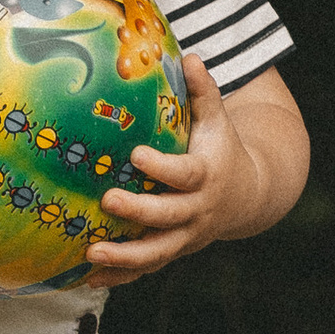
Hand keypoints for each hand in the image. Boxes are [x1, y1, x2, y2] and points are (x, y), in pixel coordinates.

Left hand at [88, 55, 255, 283]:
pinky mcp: (173, 251)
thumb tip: (191, 55)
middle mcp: (197, 211)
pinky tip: (87, 278)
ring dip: (124, 257)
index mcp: (206, 177)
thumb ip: (203, 91)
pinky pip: (146, 269)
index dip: (162, 168)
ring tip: (91, 253)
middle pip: (168, 217)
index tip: (136, 155)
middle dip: (138, 212)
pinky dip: (119, 276)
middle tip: (106, 200)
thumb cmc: (221, 149)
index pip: (185, 174)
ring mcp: (185, 236)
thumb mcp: (217, 120)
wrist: (247, 195)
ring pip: (156, 253)